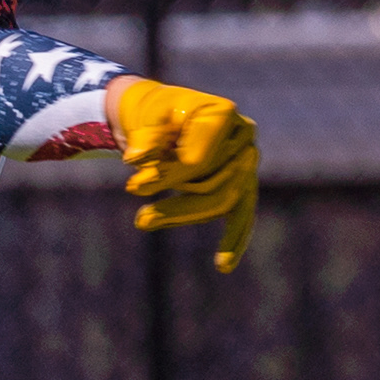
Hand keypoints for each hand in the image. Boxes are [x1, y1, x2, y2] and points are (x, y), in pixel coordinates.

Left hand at [109, 77, 256, 272]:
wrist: (160, 117)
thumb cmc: (153, 114)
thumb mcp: (145, 119)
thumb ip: (144, 139)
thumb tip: (135, 159)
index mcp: (222, 114)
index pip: (198, 161)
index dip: (166, 178)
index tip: (133, 188)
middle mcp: (243, 137)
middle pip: (212, 184)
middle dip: (174, 202)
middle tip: (139, 220)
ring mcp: (246, 161)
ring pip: (221, 202)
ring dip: (181, 215)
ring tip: (144, 221)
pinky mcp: (242, 184)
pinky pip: (243, 214)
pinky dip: (234, 240)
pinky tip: (223, 265)